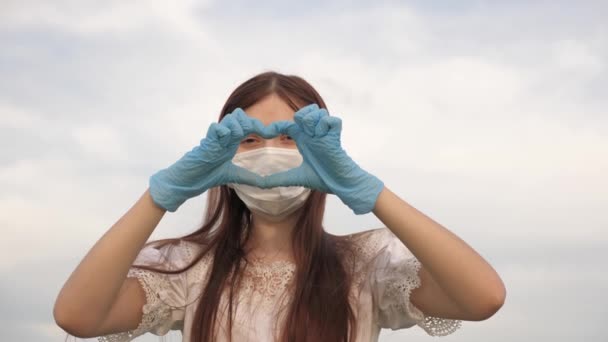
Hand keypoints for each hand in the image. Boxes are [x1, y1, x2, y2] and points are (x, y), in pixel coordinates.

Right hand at [149, 108, 282, 211]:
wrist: (188, 181)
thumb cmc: (207, 174)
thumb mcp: (234, 176)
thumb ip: (249, 177)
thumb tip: (266, 184)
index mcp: (232, 141)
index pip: (247, 124)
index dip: (260, 126)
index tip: (271, 134)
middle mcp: (224, 136)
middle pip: (239, 115)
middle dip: (251, 123)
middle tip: (258, 134)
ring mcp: (215, 138)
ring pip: (230, 119)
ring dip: (239, 127)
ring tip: (239, 140)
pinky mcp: (206, 143)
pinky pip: (216, 128)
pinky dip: (224, 132)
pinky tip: (226, 141)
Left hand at [264, 104, 383, 213]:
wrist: (339, 184)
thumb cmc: (321, 178)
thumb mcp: (294, 178)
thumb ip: (277, 179)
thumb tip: (258, 184)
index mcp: (303, 140)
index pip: (288, 124)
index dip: (276, 126)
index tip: (267, 133)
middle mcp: (313, 134)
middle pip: (304, 112)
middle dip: (299, 117)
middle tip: (300, 133)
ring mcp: (325, 133)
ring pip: (318, 111)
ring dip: (312, 121)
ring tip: (313, 135)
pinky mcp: (336, 136)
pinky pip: (331, 120)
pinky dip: (325, 124)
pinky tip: (322, 136)